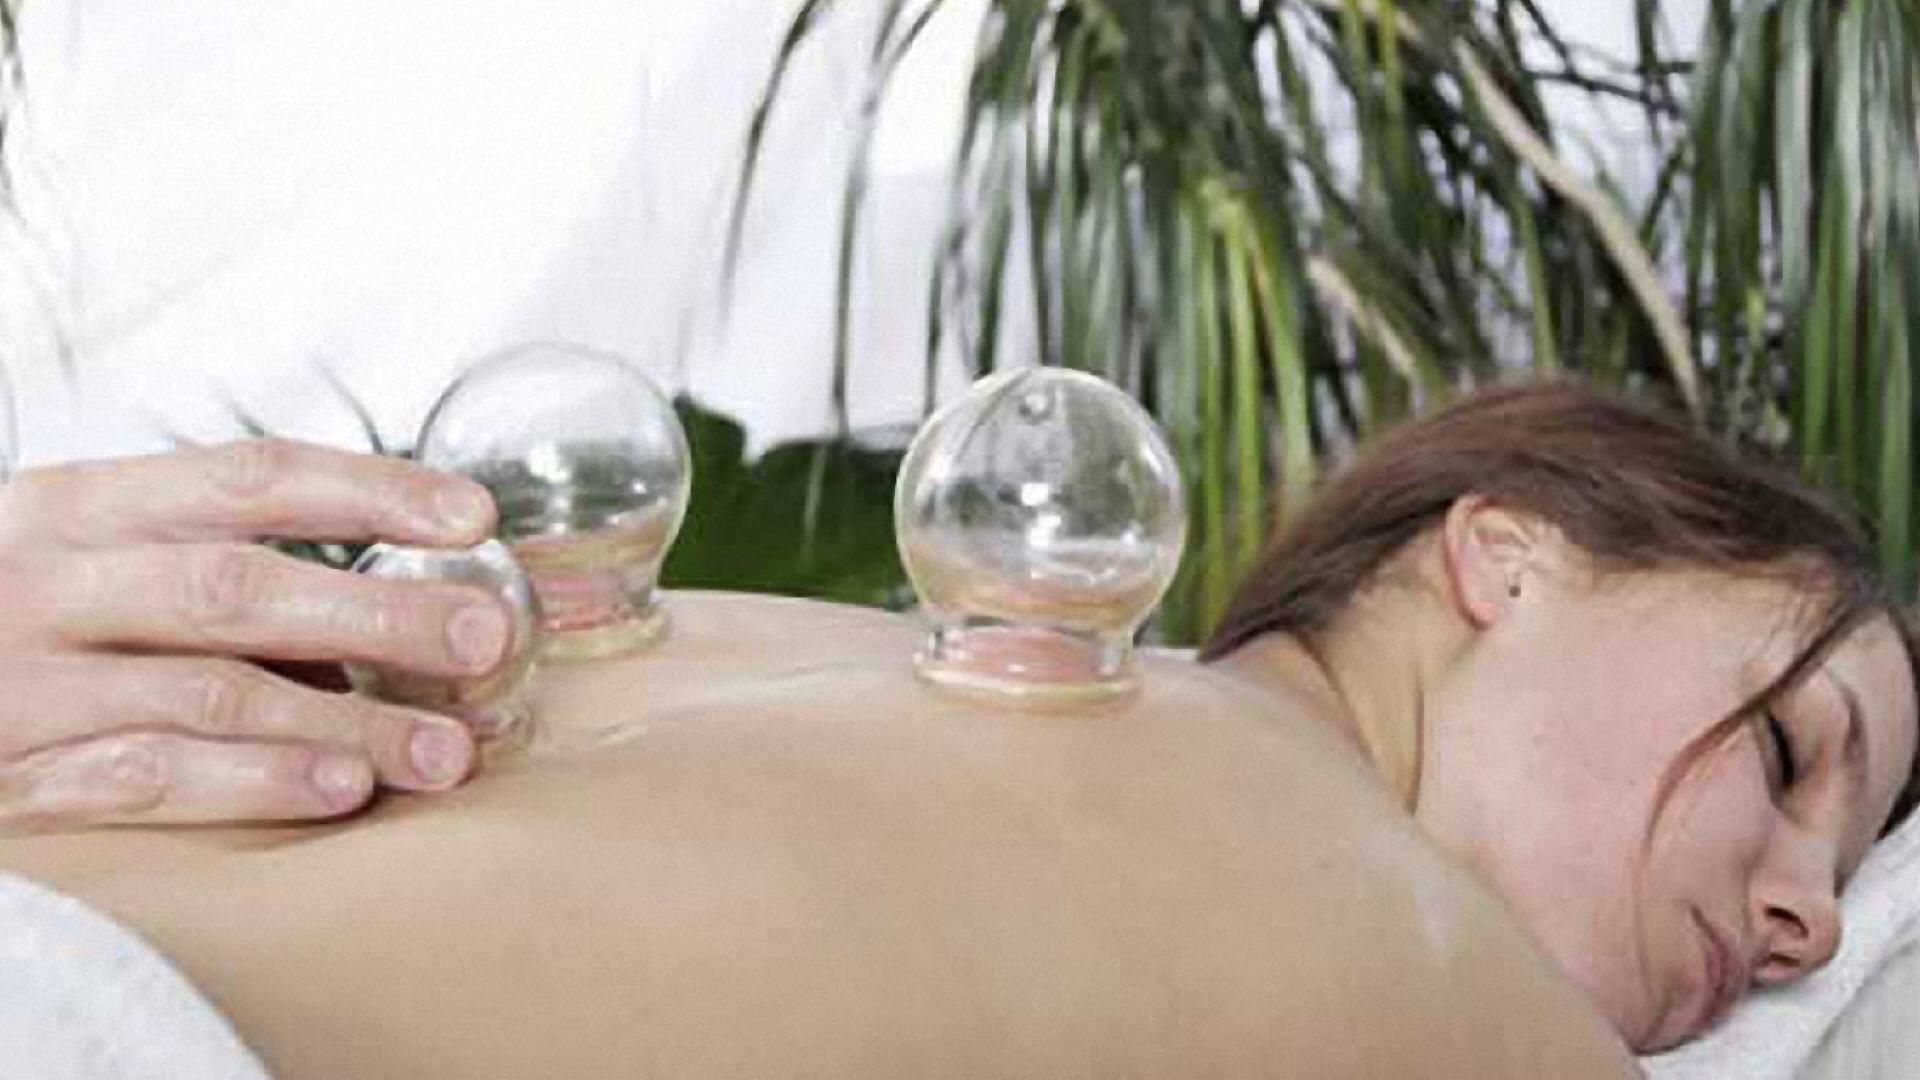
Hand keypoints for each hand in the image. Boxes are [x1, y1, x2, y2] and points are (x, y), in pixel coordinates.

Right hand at [0, 438, 512, 830]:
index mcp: (80, 505)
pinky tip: (339, 791)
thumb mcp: (91, 559)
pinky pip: (149, 777)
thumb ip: (212, 568)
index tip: (471, 515)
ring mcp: (26, 679)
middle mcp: (50, 579)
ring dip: (343, 721)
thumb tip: (396, 605)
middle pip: (238, 584)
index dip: (368, 491)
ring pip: (210, 691)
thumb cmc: (18, 616)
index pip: (246, 476)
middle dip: (376, 611)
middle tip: (485, 636)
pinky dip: (253, 783)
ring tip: (445, 748)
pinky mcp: (14, 774)